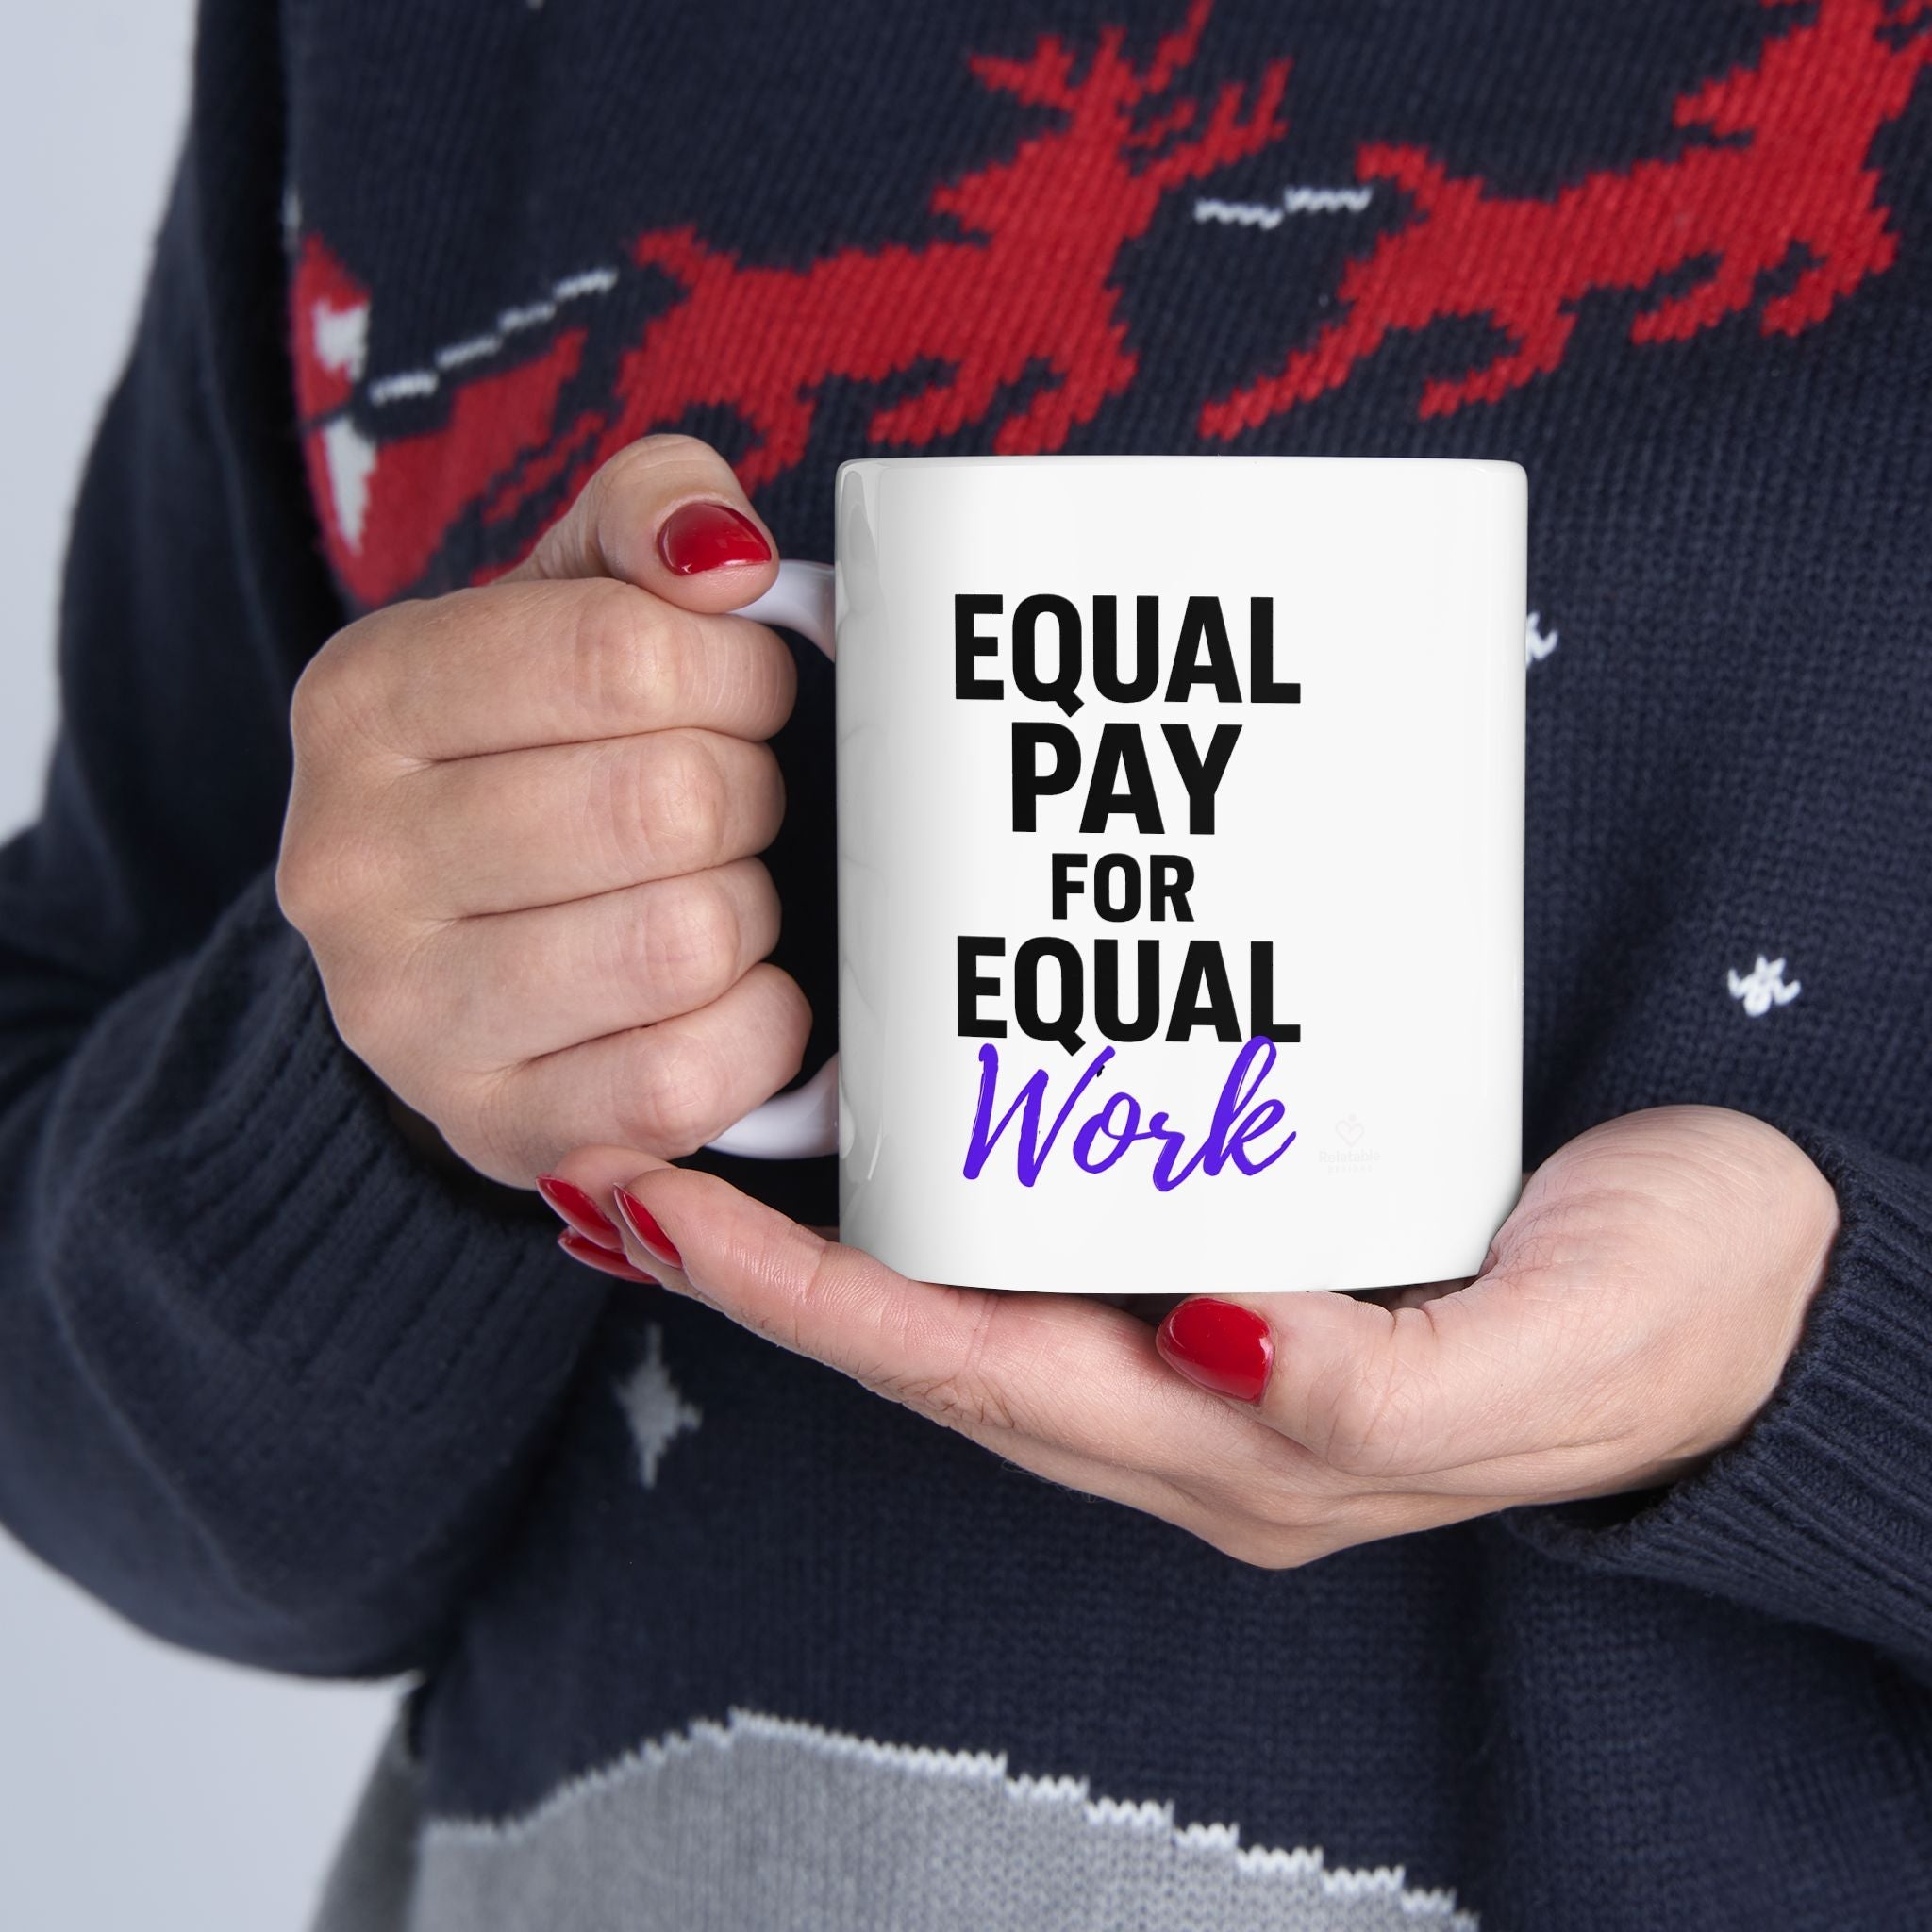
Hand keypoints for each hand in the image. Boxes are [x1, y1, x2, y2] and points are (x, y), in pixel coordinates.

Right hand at [277, 435, 809, 1186]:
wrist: (459, 948)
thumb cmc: (544, 753)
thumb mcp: (573, 597)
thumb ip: (650, 514)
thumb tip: (726, 557)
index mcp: (364, 699)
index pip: (624, 654)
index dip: (739, 672)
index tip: (746, 693)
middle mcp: (349, 863)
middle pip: (669, 802)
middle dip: (748, 793)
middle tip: (732, 802)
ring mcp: (406, 1017)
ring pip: (686, 941)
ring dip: (749, 910)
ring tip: (716, 890)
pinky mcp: (495, 1129)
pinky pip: (688, 1080)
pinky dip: (757, 1029)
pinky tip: (730, 991)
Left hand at [542, 1106, 1840, 1565]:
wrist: (1774, 1281)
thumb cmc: (1675, 1316)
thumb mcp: (1551, 1354)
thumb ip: (1378, 1389)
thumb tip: (1211, 1338)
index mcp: (1248, 1449)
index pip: (973, 1375)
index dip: (808, 1303)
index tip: (661, 1210)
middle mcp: (1198, 1407)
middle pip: (936, 1343)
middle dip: (767, 1274)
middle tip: (624, 1159)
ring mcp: (1214, 1339)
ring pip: (979, 1295)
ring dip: (836, 1238)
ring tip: (710, 1142)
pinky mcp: (1250, 1257)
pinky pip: (1059, 1238)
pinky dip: (953, 1193)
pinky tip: (903, 1125)